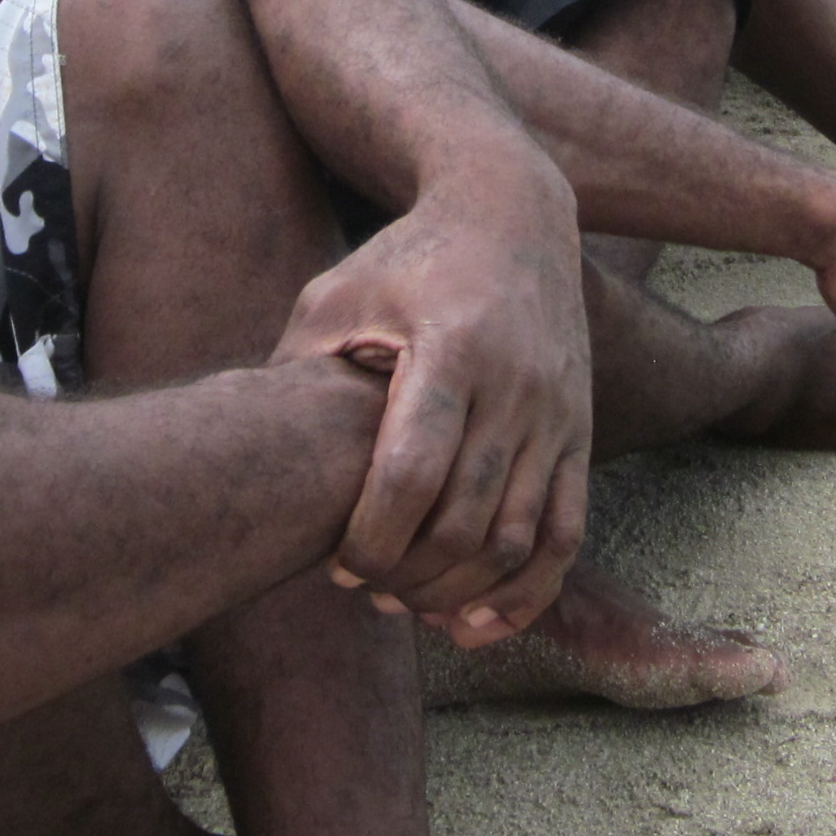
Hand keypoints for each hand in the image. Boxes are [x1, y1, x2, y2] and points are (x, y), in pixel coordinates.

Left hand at [280, 165, 591, 645]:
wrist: (512, 213)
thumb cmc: (404, 259)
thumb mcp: (336, 294)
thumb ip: (299, 372)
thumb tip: (254, 458)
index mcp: (452, 348)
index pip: (414, 473)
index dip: (372, 538)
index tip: (338, 566)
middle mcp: (517, 384)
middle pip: (467, 520)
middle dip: (410, 575)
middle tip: (365, 590)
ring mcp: (557, 411)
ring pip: (518, 539)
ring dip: (460, 592)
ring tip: (407, 603)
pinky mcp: (580, 431)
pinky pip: (566, 533)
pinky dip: (527, 591)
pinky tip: (478, 622)